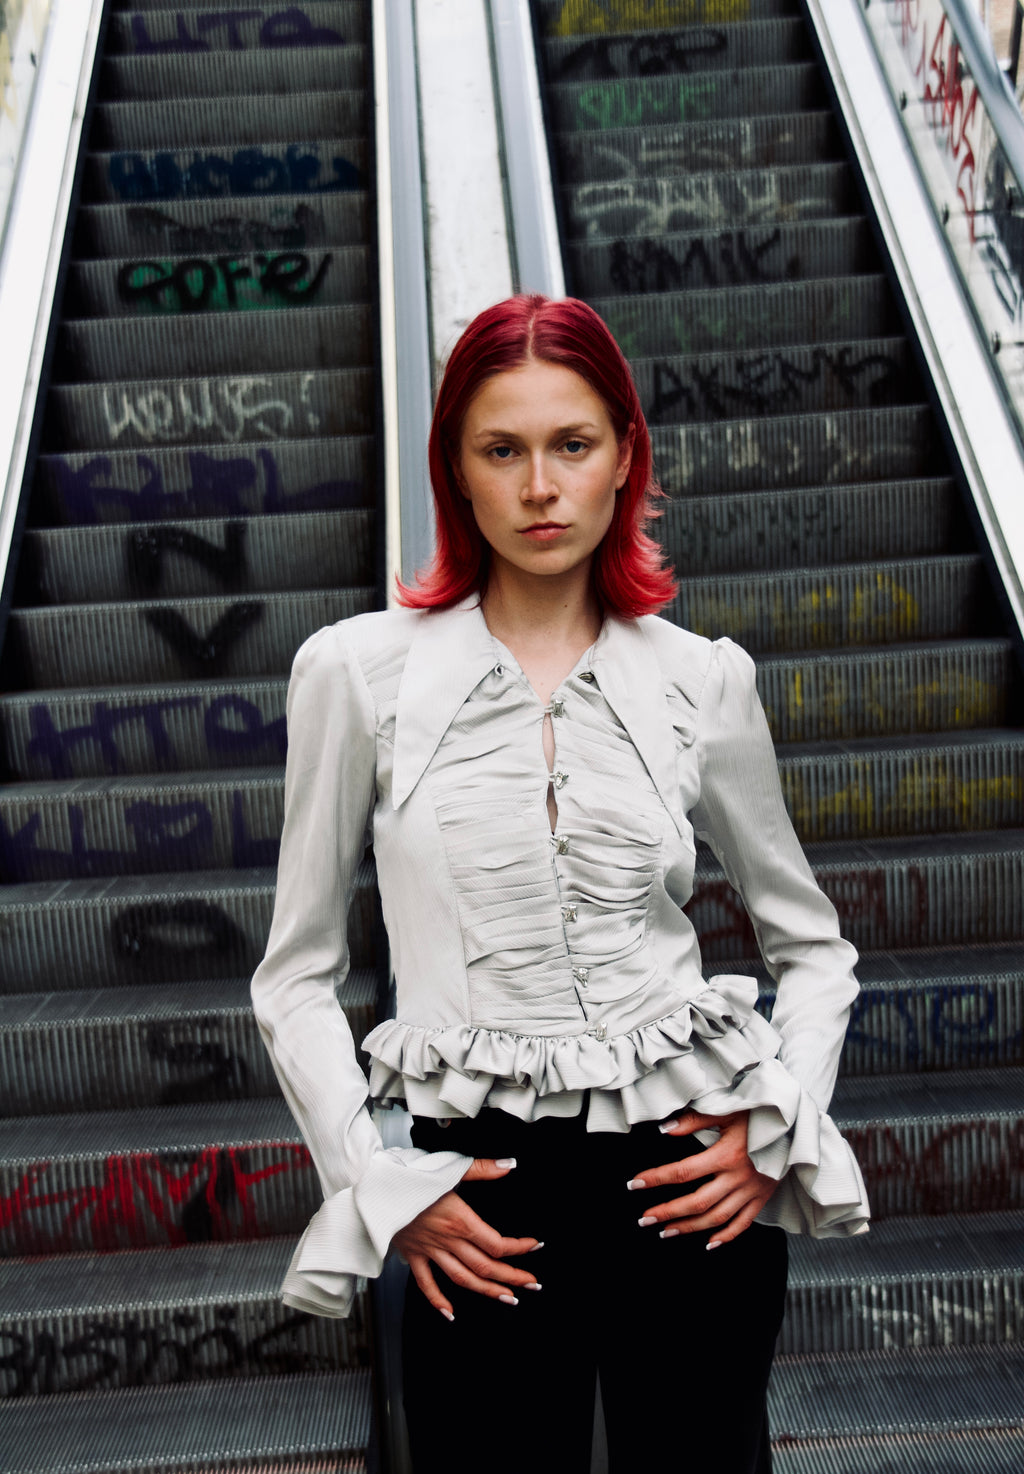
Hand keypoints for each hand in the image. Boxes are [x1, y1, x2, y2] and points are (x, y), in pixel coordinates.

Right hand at [392, 1157, 541, 1320]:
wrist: (372, 1186)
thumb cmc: (408, 1175)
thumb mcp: (449, 1168)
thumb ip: (483, 1168)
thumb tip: (510, 1165)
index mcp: (459, 1220)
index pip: (497, 1243)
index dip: (520, 1248)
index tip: (534, 1246)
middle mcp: (447, 1240)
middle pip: (485, 1266)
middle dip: (512, 1278)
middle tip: (533, 1285)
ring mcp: (429, 1250)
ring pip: (462, 1278)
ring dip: (487, 1291)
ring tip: (508, 1299)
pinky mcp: (412, 1255)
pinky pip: (426, 1283)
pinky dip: (438, 1300)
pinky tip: (451, 1313)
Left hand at [629, 1110, 776, 1247]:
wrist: (796, 1124)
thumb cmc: (758, 1112)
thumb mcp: (727, 1110)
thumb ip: (695, 1120)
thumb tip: (664, 1129)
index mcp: (726, 1155)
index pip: (683, 1171)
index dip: (657, 1178)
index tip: (634, 1184)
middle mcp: (738, 1177)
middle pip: (697, 1202)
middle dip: (667, 1211)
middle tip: (644, 1219)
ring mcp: (752, 1191)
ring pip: (717, 1217)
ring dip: (689, 1228)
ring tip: (665, 1232)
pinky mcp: (763, 1198)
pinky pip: (743, 1223)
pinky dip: (726, 1237)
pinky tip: (708, 1244)